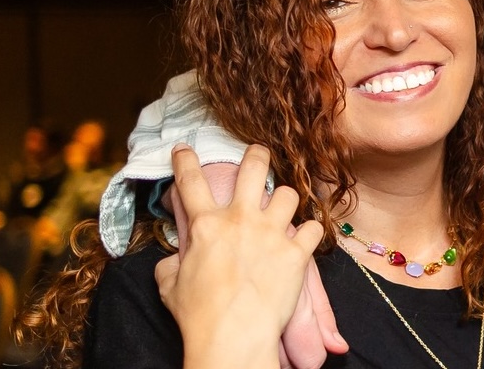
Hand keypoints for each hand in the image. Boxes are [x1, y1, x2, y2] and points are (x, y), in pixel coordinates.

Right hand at [156, 145, 323, 368]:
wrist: (234, 335)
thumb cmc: (198, 314)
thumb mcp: (169, 284)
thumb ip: (172, 262)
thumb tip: (174, 259)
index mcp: (206, 225)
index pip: (190, 180)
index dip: (186, 160)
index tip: (185, 149)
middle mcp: (241, 220)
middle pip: (254, 168)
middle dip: (257, 155)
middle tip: (258, 154)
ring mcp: (272, 233)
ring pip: (289, 194)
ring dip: (286, 200)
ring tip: (284, 208)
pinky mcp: (296, 252)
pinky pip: (313, 228)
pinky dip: (310, 233)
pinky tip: (306, 239)